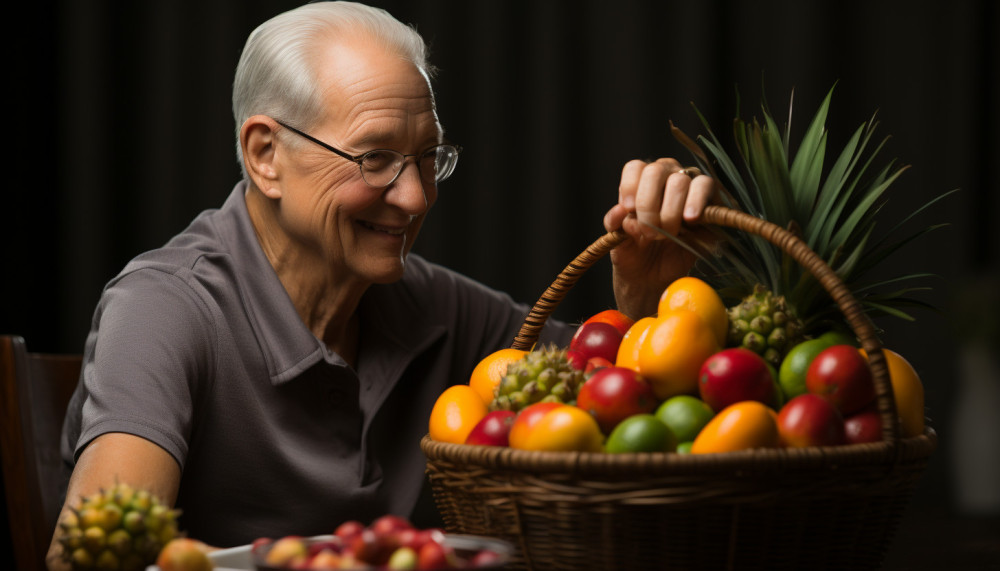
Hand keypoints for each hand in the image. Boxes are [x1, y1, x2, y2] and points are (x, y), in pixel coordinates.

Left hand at [603, 158, 714, 319]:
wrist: (654, 278)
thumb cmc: (634, 253)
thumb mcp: (618, 241)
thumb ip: (616, 224)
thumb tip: (623, 212)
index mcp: (640, 182)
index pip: (635, 168)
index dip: (630, 187)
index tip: (628, 210)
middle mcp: (665, 177)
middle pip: (656, 171)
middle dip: (648, 206)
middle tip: (648, 233)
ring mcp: (688, 185)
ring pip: (680, 180)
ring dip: (670, 211)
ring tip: (668, 234)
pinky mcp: (709, 199)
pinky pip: (706, 187)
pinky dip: (696, 202)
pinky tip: (690, 219)